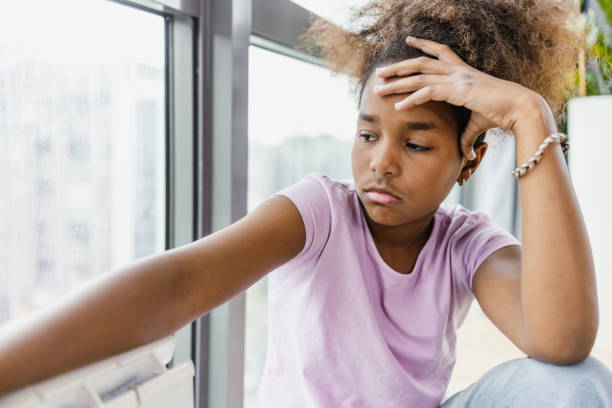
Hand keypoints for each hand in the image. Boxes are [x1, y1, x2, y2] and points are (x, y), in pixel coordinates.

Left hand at [374, 36, 539, 159]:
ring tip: (379, 87)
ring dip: (397, 82)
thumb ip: (466, 137)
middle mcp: (458, 71)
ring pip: (419, 76)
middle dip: (399, 66)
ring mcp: (457, 78)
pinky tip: (397, 106)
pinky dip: (411, 99)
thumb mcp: (478, 124)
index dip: (424, 45)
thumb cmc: (502, 114)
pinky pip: (428, 91)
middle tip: (380, 71)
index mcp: (463, 72)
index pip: (440, 52)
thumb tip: (466, 155)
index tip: (409, 40)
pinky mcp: (457, 90)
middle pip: (421, 63)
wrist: (520, 108)